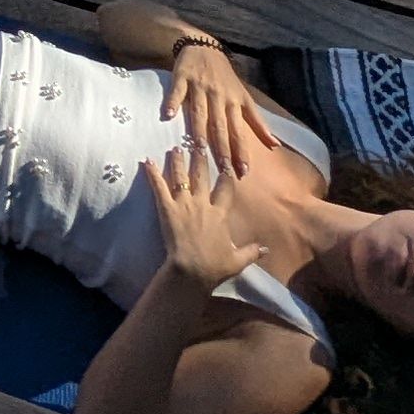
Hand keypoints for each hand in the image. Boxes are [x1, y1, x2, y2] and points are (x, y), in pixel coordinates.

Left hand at [146, 144, 264, 291]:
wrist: (191, 270)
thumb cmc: (214, 266)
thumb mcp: (238, 260)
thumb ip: (252, 251)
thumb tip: (266, 249)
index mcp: (220, 214)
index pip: (226, 188)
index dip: (226, 174)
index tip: (226, 161)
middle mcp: (202, 204)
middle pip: (202, 176)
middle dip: (200, 158)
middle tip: (197, 143)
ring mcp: (184, 205)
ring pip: (180, 177)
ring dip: (177, 161)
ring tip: (175, 148)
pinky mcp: (167, 209)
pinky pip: (159, 187)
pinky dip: (152, 173)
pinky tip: (147, 161)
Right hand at [164, 33, 275, 175]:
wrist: (205, 47)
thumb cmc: (225, 77)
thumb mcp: (244, 97)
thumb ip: (257, 121)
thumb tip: (275, 144)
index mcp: (234, 101)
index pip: (240, 130)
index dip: (242, 150)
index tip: (244, 170)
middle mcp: (219, 95)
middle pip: (221, 125)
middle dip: (223, 147)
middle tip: (224, 168)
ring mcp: (200, 86)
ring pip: (200, 111)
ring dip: (200, 130)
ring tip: (200, 148)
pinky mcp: (183, 77)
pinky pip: (177, 92)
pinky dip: (172, 102)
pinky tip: (168, 115)